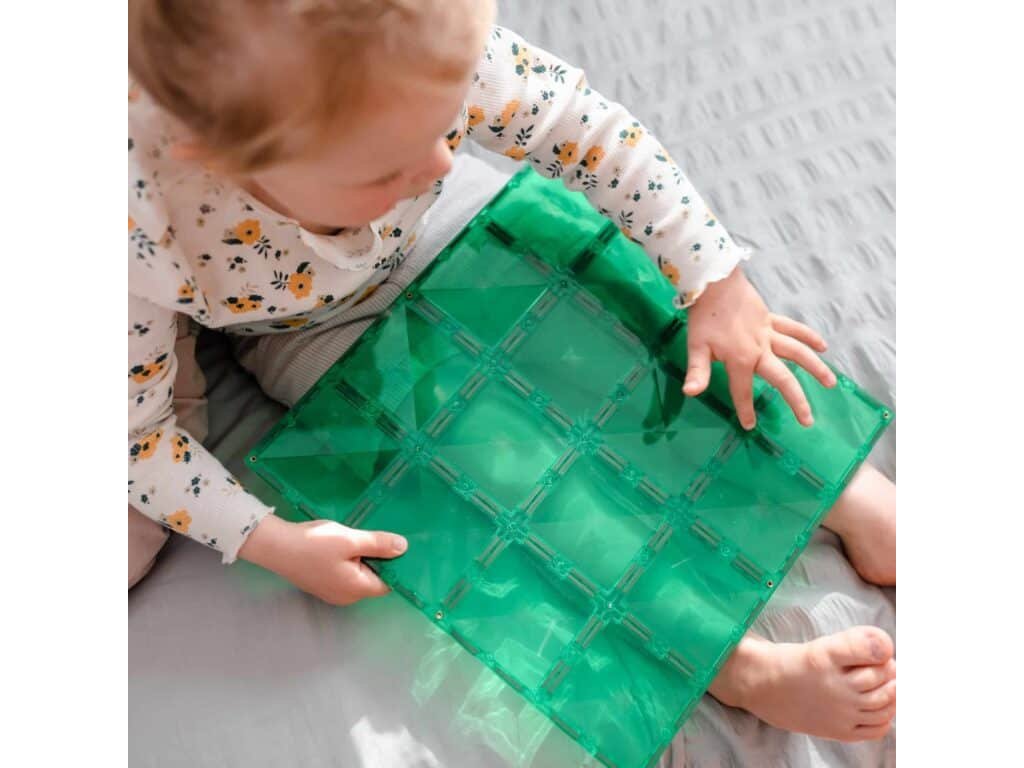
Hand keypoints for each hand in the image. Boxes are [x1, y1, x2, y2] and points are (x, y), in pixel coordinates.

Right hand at [238, 514, 407, 605]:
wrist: (275, 545)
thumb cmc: (314, 544)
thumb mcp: (351, 540)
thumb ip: (379, 544)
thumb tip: (403, 548)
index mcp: (356, 589)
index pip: (388, 583)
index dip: (396, 566)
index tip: (401, 547)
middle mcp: (346, 596)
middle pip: (373, 579)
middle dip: (379, 559)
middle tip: (380, 536)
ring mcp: (332, 591)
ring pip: (358, 574)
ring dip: (363, 557)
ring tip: (362, 537)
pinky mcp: (321, 582)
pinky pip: (345, 572)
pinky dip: (349, 559)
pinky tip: (344, 543)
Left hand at [682, 266, 835, 428]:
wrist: (715, 283)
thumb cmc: (703, 317)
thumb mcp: (696, 347)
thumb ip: (697, 372)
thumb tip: (691, 393)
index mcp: (740, 359)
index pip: (743, 391)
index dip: (746, 409)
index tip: (750, 426)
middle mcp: (761, 349)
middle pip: (783, 379)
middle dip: (796, 401)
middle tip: (808, 421)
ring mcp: (769, 334)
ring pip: (798, 353)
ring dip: (815, 369)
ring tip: (830, 384)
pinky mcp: (772, 320)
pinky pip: (794, 329)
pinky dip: (809, 337)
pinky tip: (823, 347)